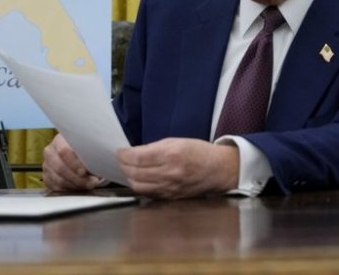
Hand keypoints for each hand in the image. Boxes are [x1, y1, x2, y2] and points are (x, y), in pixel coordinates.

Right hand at [42, 133, 101, 191]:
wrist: (74, 151)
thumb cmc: (84, 147)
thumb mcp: (88, 143)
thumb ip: (92, 148)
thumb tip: (108, 154)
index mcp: (59, 140)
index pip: (64, 151)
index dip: (74, 163)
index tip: (85, 171)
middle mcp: (50, 152)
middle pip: (60, 167)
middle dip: (77, 177)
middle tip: (92, 181)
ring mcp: (47, 165)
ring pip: (58, 179)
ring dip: (76, 184)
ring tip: (89, 185)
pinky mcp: (47, 177)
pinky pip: (56, 186)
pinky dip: (69, 188)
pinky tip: (80, 187)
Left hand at [117, 138, 239, 198]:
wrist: (218, 169)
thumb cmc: (199, 152)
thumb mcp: (177, 141)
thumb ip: (155, 147)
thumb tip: (134, 152)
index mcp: (171, 155)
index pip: (137, 157)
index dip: (124, 154)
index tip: (120, 151)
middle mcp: (169, 173)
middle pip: (134, 173)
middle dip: (123, 165)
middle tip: (121, 160)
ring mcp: (169, 187)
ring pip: (138, 186)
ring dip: (129, 177)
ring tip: (128, 170)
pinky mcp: (170, 197)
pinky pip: (148, 193)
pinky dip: (140, 186)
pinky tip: (139, 179)